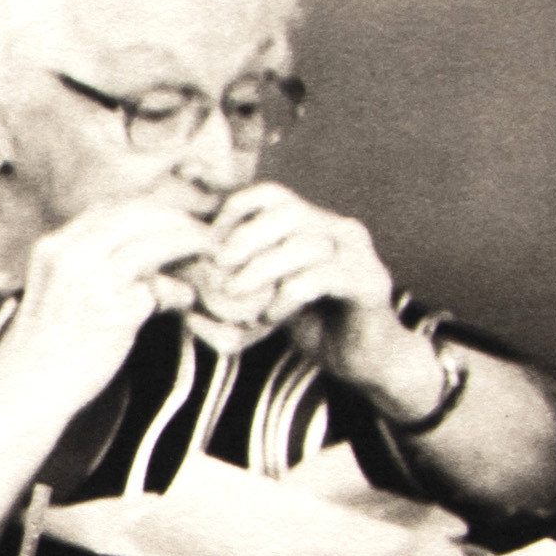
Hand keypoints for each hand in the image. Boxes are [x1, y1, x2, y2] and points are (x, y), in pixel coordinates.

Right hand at [0, 197, 216, 411]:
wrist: (27, 389)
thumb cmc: (44, 345)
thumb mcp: (53, 288)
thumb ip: (87, 262)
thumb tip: (138, 250)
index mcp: (53, 246)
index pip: (112, 208)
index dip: (150, 210)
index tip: (174, 219)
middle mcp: (71, 256)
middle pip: (139, 216)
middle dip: (178, 220)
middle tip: (203, 233)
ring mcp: (93, 282)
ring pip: (156, 244)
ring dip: (189, 246)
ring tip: (207, 255)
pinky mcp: (115, 313)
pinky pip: (161, 289)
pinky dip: (179, 292)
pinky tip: (185, 300)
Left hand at [199, 183, 440, 413]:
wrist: (364, 361)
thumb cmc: (312, 326)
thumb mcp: (264, 301)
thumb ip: (233, 289)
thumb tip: (186, 293)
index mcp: (315, 223)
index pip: (272, 194)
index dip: (235, 211)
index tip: (211, 245)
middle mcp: (340, 229)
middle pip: (286, 210)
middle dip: (244, 237)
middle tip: (218, 269)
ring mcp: (359, 253)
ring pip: (303, 242)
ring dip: (261, 268)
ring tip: (238, 295)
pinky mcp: (369, 283)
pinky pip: (322, 276)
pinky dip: (287, 294)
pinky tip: (270, 314)